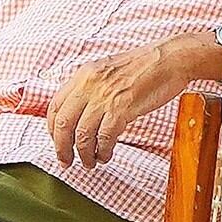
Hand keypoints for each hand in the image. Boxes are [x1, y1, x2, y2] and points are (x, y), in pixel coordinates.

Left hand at [48, 34, 215, 167]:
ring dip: (83, 154)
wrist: (170, 59)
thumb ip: (89, 88)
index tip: (57, 142)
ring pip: (82, 134)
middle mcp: (89, 86)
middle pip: (63, 124)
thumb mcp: (106, 70)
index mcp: (82, 75)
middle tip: (65, 161)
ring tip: (89, 163)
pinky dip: (103, 151)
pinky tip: (106, 155)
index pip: (55, 107)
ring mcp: (105, 97)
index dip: (52, 129)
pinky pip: (105, 137)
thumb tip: (78, 111)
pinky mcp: (123, 108)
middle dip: (61, 148)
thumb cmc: (143, 66)